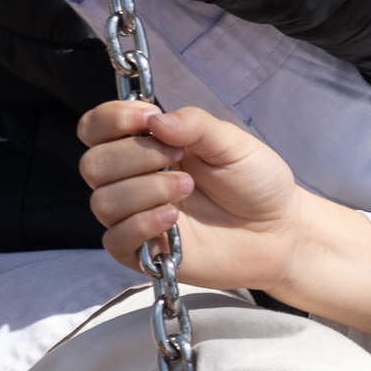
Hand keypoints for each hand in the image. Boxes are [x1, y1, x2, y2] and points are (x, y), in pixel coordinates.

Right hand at [79, 101, 370, 332]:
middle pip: (93, 164)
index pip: (97, 127)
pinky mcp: (140, 252)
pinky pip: (115, 240)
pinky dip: (140, 225)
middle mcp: (132, 178)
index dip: (112, 119)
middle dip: (135, 156)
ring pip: (103, 202)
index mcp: (148, 144)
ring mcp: (134, 216)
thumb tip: (156, 120)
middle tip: (179, 158)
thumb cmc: (254, 180)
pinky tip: (172, 219)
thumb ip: (195, 125)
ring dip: (144, 191)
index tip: (147, 118)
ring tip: (186, 189)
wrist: (277, 230)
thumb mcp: (232, 143)